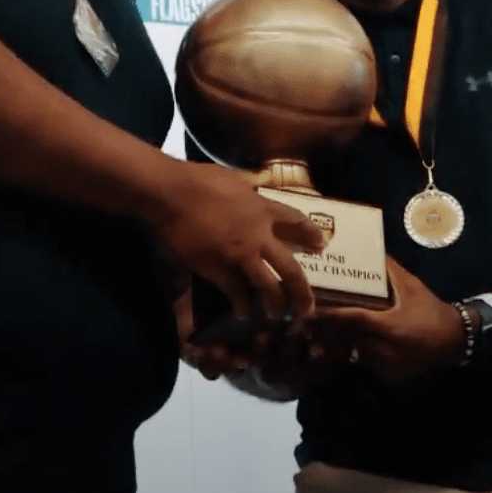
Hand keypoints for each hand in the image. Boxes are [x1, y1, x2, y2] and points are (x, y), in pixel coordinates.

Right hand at [152, 162, 325, 323]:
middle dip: (302, 291)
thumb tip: (253, 184)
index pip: (295, 221)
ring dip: (275, 304)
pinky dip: (242, 305)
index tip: (320, 244)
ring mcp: (240, 255)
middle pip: (290, 268)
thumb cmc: (197, 179)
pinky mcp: (218, 269)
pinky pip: (237, 293)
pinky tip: (243, 313)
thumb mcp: (232, 177)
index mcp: (262, 208)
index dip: (310, 233)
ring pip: (268, 287)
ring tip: (277, 315)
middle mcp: (258, 236)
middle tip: (307, 307)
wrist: (171, 194)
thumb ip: (247, 186)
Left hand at [308, 257, 465, 382]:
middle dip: (323, 332)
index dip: (327, 315)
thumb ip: (388, 269)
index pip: (349, 319)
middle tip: (301, 323)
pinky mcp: (387, 377)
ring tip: (312, 337)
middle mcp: (382, 348)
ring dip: (336, 346)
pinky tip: (341, 348)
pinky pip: (363, 365)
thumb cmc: (429, 308)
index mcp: (386, 325)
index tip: (306, 309)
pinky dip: (354, 356)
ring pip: (351, 354)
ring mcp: (384, 365)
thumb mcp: (409, 285)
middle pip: (344, 339)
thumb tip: (370, 248)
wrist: (453, 339)